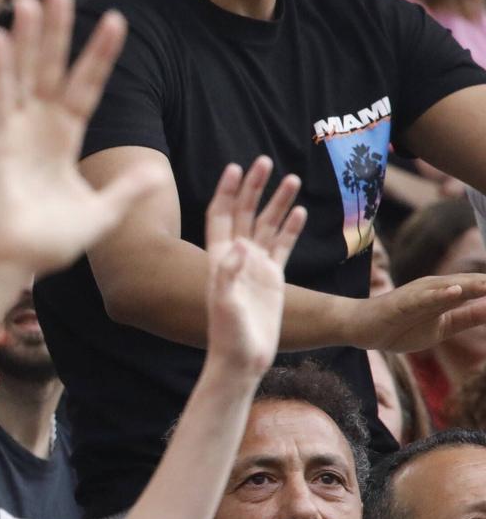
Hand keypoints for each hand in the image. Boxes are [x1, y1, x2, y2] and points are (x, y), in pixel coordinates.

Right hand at [0, 0, 162, 275]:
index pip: (86, 87)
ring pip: (25, 73)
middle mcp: (37, 128)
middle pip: (52, 68)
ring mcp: (13, 131)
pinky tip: (2, 36)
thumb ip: (124, 191)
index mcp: (62, 141)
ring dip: (31, 37)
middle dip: (59, 30)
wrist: (11, 264)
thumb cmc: (46, 244)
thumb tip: (157, 173)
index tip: (117, 21)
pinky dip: (1, 68)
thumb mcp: (100, 215)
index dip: (100, 55)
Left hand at [202, 159, 302, 376]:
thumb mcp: (225, 305)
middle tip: (264, 161)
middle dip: (253, 187)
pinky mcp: (272, 278)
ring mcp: (255, 266)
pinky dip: (290, 228)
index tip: (235, 167)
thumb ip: (229, 277)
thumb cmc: (228, 335)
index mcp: (219, 259)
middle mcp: (235, 258)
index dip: (226, 192)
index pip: (220, 216)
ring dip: (277, 202)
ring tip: (292, 178)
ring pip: (267, 226)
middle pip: (244, 214)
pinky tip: (299, 211)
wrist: (243, 358)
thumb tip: (240, 247)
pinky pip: (282, 247)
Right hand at [350, 273, 485, 352]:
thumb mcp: (442, 326)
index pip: (484, 290)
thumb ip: (468, 316)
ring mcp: (419, 295)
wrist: (360, 328)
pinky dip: (442, 294)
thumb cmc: (400, 326)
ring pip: (454, 287)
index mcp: (449, 294)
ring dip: (478, 285)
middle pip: (476, 284)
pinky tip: (459, 291)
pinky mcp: (401, 304)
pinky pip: (424, 298)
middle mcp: (438, 289)